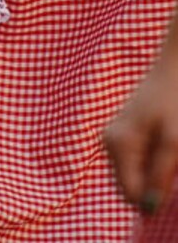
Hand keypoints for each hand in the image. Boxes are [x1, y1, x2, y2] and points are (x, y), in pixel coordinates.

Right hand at [103, 45, 177, 211]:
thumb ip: (159, 175)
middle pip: (128, 187)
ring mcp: (111, 138)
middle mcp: (108, 142)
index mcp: (117, 144)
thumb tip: (148, 208)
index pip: (130, 194)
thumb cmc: (174, 102)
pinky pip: (131, 164)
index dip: (153, 198)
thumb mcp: (173, 142)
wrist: (172, 71)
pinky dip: (148, 164)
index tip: (172, 183)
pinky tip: (161, 146)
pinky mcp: (118, 136)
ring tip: (167, 152)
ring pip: (130, 176)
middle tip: (171, 166)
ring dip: (151, 174)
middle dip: (151, 185)